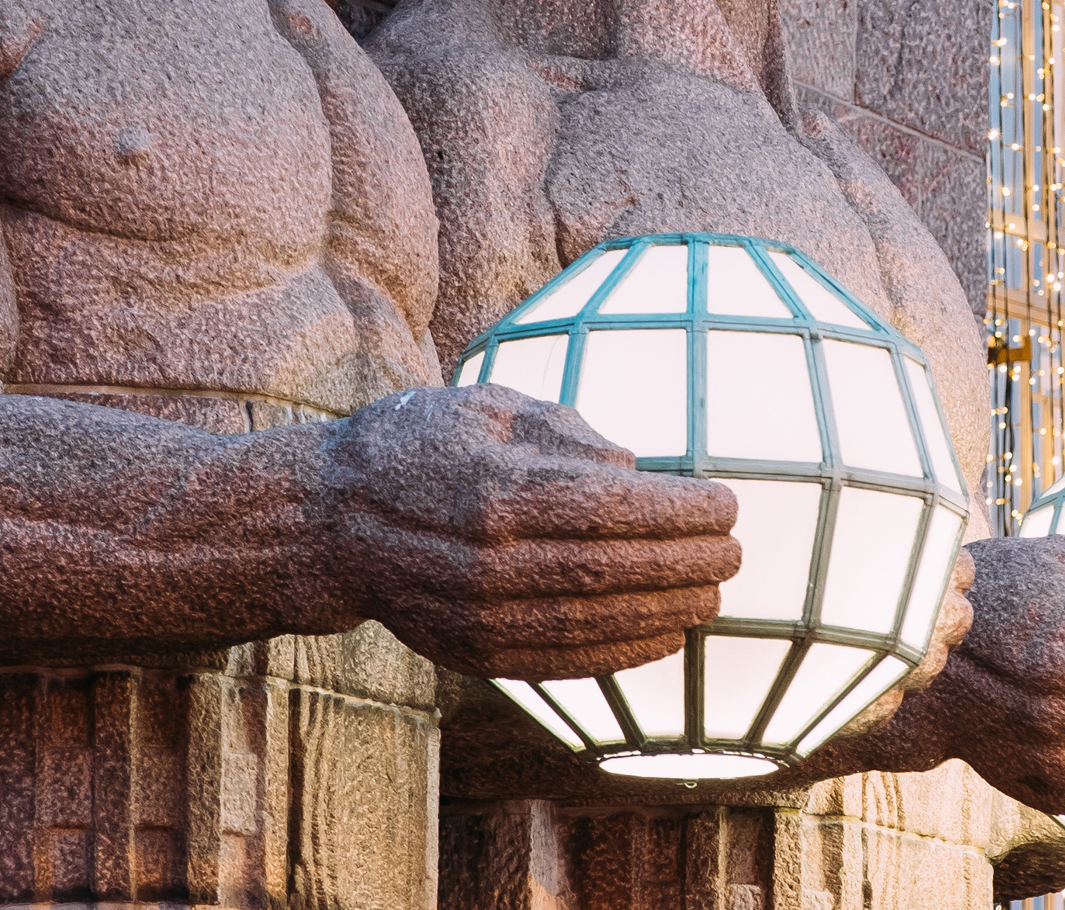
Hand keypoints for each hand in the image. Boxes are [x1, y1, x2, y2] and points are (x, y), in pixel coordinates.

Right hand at [317, 384, 741, 678]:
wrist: (327, 523)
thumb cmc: (417, 446)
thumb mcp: (482, 405)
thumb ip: (560, 429)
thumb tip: (631, 465)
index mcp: (490, 490)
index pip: (605, 507)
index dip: (676, 512)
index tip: (727, 503)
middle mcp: (483, 560)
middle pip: (608, 567)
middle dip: (685, 562)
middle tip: (737, 551)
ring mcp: (475, 615)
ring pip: (591, 622)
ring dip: (664, 611)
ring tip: (714, 594)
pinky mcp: (471, 652)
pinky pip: (560, 660)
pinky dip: (621, 653)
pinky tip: (666, 636)